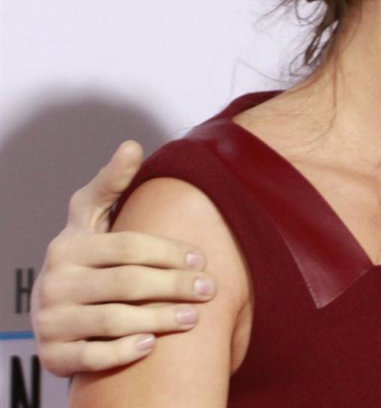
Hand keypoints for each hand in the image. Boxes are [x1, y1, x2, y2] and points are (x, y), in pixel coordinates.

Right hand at [32, 141, 216, 375]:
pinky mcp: (53, 354)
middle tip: (209, 288)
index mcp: (69, 244)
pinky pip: (91, 356)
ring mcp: (51, 319)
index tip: (201, 257)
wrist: (53, 309)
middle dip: (174, 285)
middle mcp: (55, 281)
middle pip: (127, 282)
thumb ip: (111, 184)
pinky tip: (150, 344)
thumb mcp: (91, 218)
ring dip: (159, 318)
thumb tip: (132, 144)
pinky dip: (122, 351)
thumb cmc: (86, 257)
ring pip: (113, 320)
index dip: (168, 252)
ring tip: (194, 317)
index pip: (128, 245)